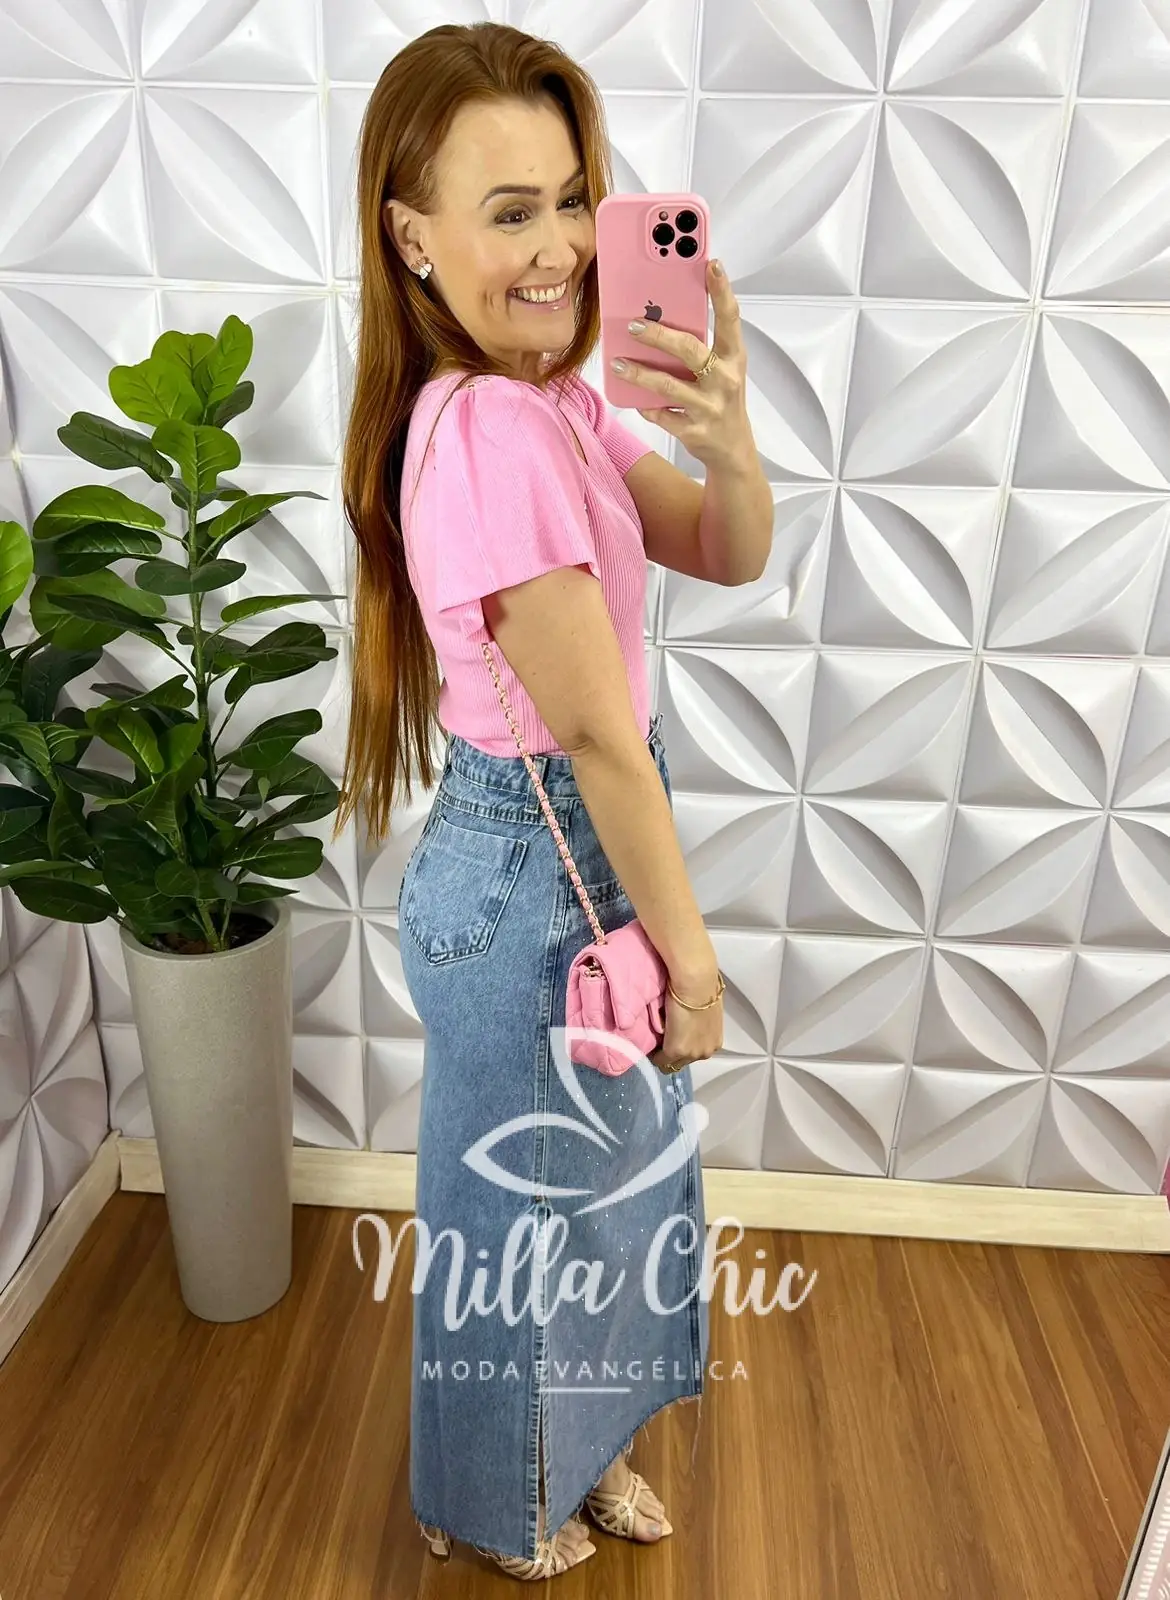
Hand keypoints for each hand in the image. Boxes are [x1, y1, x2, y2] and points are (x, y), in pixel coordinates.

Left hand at [612, 258, 751, 468]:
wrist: (733, 451)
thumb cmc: (722, 400)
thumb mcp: (722, 370)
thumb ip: (701, 346)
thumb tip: (660, 318)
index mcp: (734, 358)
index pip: (730, 319)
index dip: (722, 291)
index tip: (711, 265)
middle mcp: (724, 380)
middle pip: (690, 350)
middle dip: (659, 335)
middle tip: (633, 325)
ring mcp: (710, 407)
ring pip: (668, 386)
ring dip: (640, 374)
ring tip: (618, 363)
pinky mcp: (694, 432)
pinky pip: (662, 416)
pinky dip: (647, 407)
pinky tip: (634, 399)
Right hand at [649, 973, 723, 1076]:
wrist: (695, 984)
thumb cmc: (701, 989)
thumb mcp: (703, 1011)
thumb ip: (696, 1025)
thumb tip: (685, 1024)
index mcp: (714, 1042)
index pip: (693, 1055)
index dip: (680, 1047)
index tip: (671, 1038)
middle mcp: (705, 1052)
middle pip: (683, 1062)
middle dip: (673, 1053)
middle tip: (663, 1038)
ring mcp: (691, 1053)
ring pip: (672, 1063)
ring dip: (664, 1053)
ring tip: (658, 1038)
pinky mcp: (675, 1050)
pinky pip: (660, 1060)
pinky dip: (654, 1054)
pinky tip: (650, 1043)